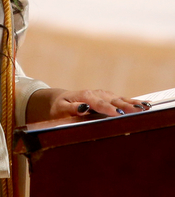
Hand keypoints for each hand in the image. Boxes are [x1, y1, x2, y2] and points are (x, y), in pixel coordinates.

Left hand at [26, 87, 149, 122]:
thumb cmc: (60, 107)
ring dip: (132, 103)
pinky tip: (145, 105)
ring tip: (145, 108)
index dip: (108, 109)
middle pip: (112, 100)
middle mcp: (96, 93)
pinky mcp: (108, 98)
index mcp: (85, 96)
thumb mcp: (61, 109)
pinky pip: (122, 100)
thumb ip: (72, 109)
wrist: (61, 99)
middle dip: (125, 106)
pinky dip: (133, 102)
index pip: (98, 104)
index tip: (118, 114)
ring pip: (120, 99)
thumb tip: (83, 108)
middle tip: (138, 111)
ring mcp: (103, 95)